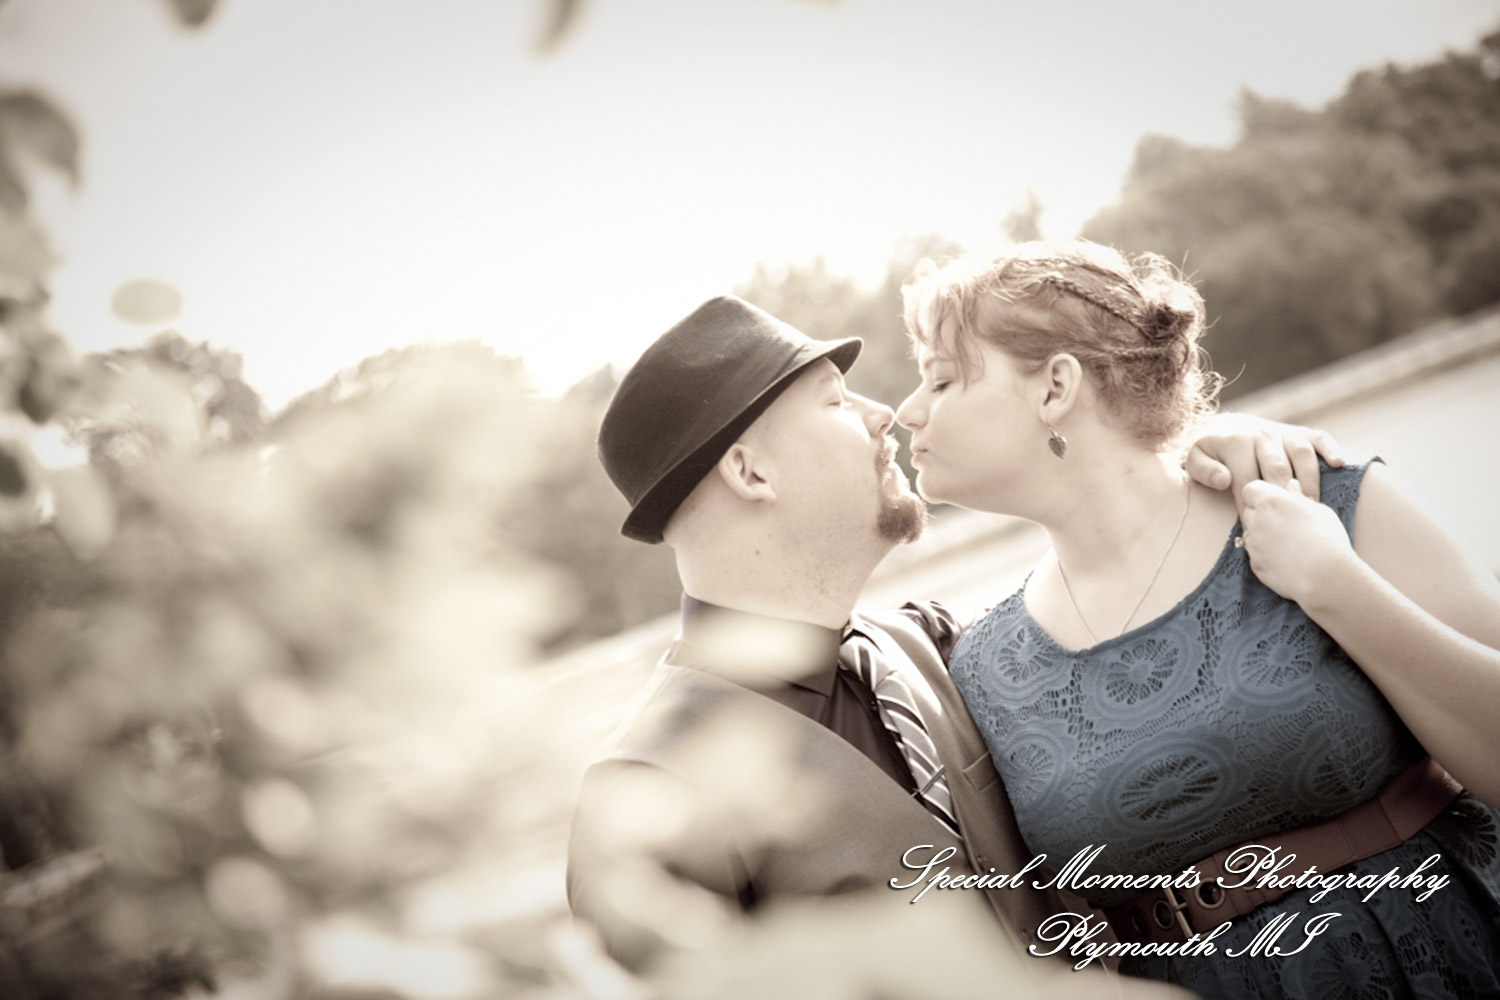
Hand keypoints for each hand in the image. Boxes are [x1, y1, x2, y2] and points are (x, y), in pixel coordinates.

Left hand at [1184, 413, 1343, 507]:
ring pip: (1300, 453)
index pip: (1246, 479)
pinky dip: (1330, 448)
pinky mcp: (1302, 431)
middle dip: (1283, 496)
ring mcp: (1283, 431)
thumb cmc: (1213, 454)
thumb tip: (1224, 479)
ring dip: (1308, 479)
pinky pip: (1320, 437)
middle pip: (1276, 468)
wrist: (1228, 426)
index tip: (1255, 527)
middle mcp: (1261, 433)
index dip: (1251, 505)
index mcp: (1235, 442)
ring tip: (1310, 505)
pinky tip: (1339, 464)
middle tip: (1289, 522)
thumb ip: (1204, 471)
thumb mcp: (1197, 460)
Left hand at [1239, 479, 1358, 605]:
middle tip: (1286, 522)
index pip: (1251, 489)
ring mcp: (1253, 544)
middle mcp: (1256, 521)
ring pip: (1251, 533)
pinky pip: (1256, 554)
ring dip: (1262, 534)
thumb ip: (1298, 497)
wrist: (1325, 576)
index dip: (1262, 494)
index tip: (1277, 501)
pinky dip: (1266, 554)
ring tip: (1289, 542)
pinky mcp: (1255, 565)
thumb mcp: (1319, 510)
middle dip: (1261, 513)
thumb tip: (1290, 486)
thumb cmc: (1327, 538)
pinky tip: (1287, 558)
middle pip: (1248, 511)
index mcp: (1270, 501)